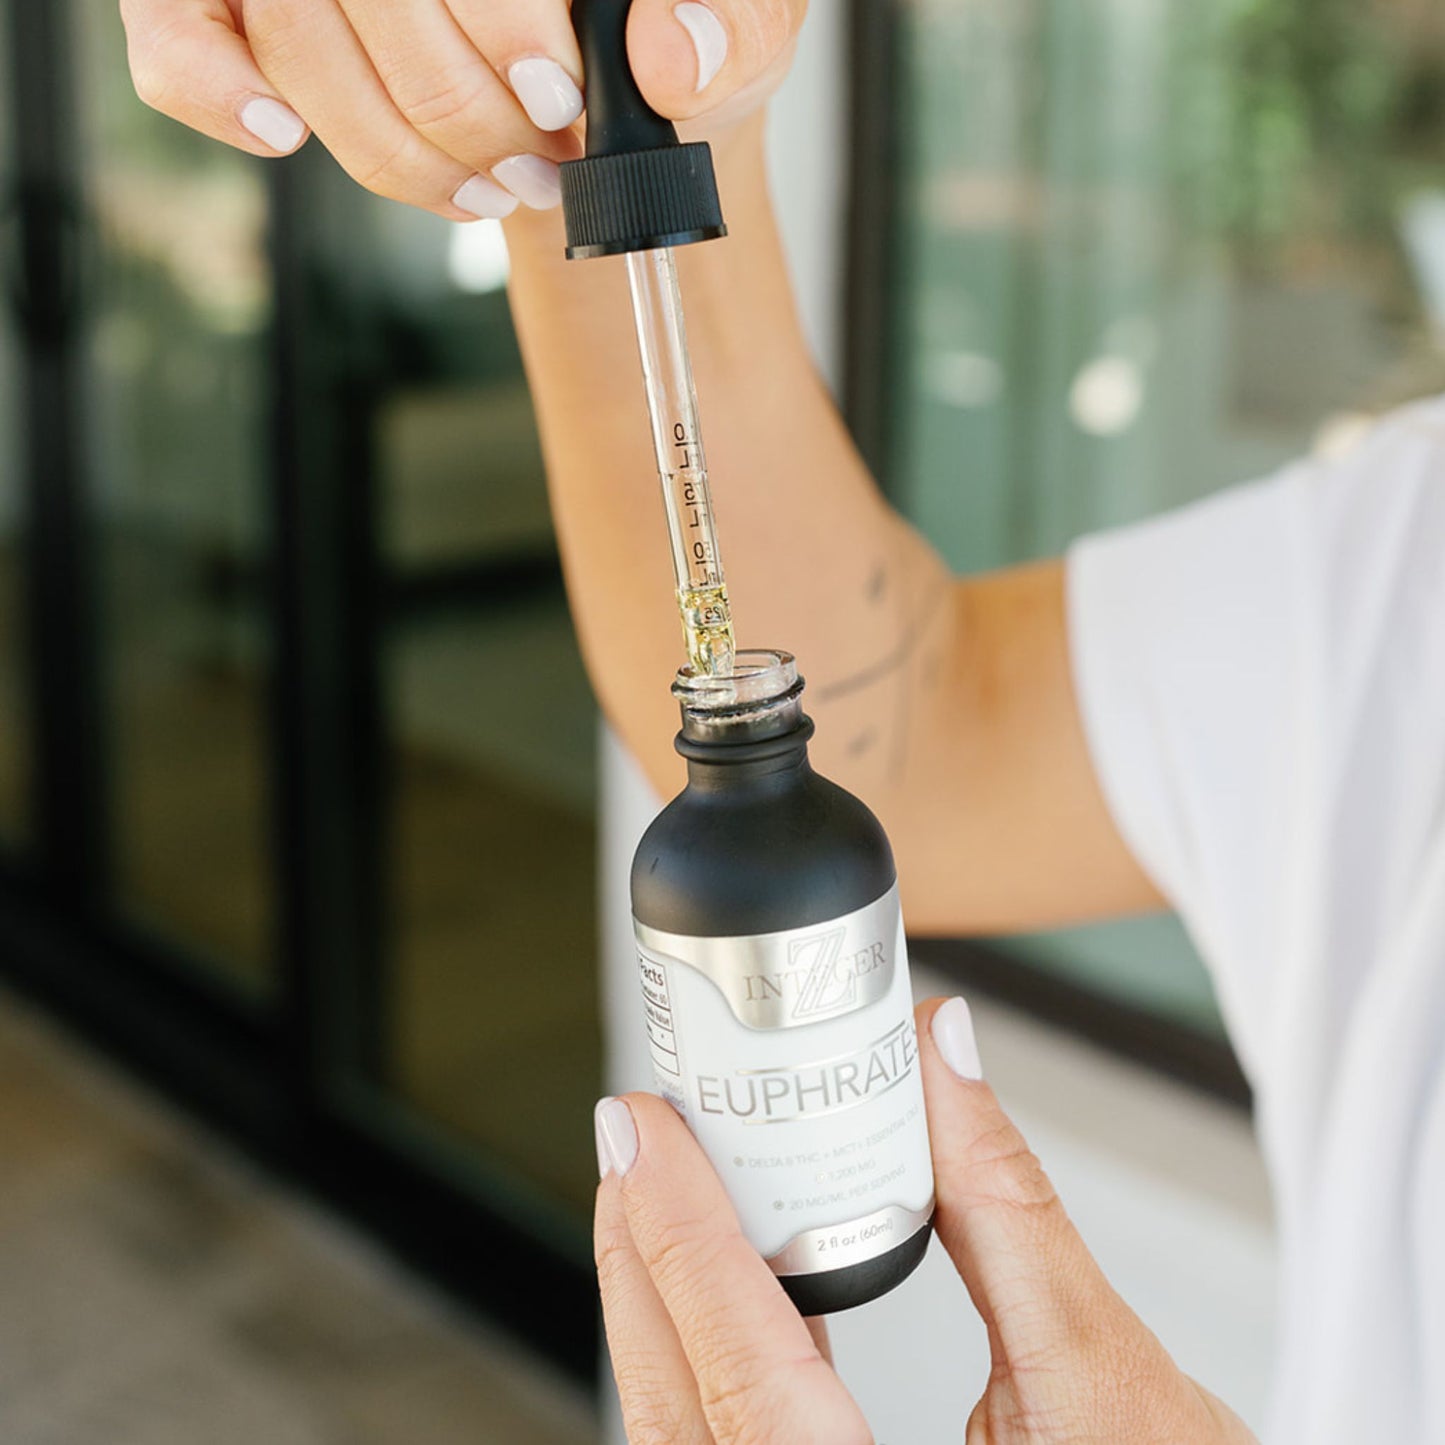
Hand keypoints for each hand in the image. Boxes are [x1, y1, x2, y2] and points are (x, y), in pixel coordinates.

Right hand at [119, 0, 806, 218]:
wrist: (608, 80)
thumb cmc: (663, 29)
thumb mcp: (740, 24)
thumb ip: (732, 22)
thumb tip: (669, 55)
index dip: (493, 24)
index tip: (562, 98)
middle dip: (462, 110)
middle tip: (540, 161)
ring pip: (290, 36)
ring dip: (395, 145)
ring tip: (492, 186)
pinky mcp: (239, 1)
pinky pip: (174, 32)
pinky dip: (213, 94)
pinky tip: (286, 136)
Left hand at [594, 997, 1257, 1443]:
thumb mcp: (1111, 1377)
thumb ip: (1013, 1209)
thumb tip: (945, 1056)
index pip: (746, 1373)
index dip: (683, 1235)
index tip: (645, 1131)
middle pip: (682, 1404)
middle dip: (646, 1254)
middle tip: (635, 1137)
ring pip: (687, 1428)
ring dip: (666, 1298)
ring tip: (662, 1188)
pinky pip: (728, 1438)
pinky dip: (712, 1350)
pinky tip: (726, 1281)